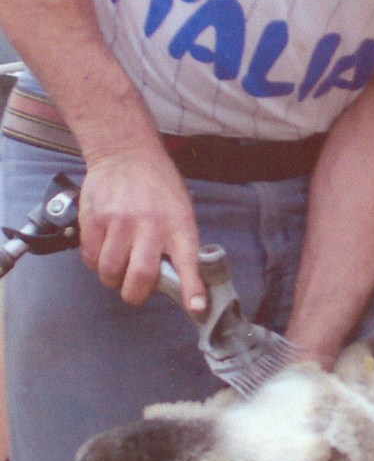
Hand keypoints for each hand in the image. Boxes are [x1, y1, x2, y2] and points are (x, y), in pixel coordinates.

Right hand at [77, 147, 206, 312]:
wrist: (126, 152)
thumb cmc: (158, 186)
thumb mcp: (180, 208)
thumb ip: (179, 243)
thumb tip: (179, 282)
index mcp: (178, 223)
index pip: (188, 261)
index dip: (191, 288)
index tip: (196, 308)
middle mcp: (150, 224)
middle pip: (140, 276)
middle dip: (135, 294)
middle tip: (134, 289)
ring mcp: (119, 221)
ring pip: (110, 272)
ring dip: (112, 278)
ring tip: (117, 264)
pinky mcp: (94, 219)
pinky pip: (90, 258)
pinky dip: (95, 262)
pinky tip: (103, 248)